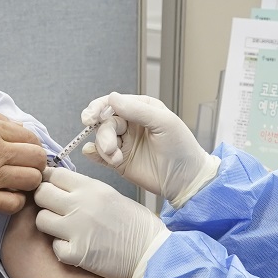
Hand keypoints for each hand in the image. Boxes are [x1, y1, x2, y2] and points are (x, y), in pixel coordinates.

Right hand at [0, 111, 45, 213]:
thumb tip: (15, 127)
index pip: (32, 138)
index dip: (32, 146)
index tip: (25, 152)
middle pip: (38, 159)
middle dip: (35, 163)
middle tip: (24, 167)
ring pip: (32, 181)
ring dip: (28, 182)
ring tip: (16, 182)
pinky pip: (14, 204)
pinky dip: (15, 202)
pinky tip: (5, 196)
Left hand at [34, 167, 166, 277]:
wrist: (151, 252)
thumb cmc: (135, 224)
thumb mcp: (110, 195)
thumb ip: (84, 189)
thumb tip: (57, 185)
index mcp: (91, 187)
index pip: (54, 174)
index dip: (50, 181)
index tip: (51, 188)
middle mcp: (80, 205)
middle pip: (41, 194)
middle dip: (44, 200)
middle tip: (54, 209)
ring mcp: (76, 229)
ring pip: (41, 220)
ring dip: (49, 224)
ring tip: (63, 229)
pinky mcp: (76, 253)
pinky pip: (53, 247)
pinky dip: (62, 248)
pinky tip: (75, 247)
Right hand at [81, 93, 219, 207]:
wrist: (186, 180)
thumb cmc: (181, 147)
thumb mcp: (164, 123)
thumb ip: (138, 110)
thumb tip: (112, 98)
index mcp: (140, 108)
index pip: (113, 103)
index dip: (99, 108)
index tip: (91, 118)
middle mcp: (129, 123)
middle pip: (104, 122)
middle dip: (104, 135)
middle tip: (110, 147)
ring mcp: (123, 142)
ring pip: (100, 139)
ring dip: (103, 148)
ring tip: (116, 158)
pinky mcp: (118, 161)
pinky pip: (99, 155)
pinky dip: (94, 155)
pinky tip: (95, 156)